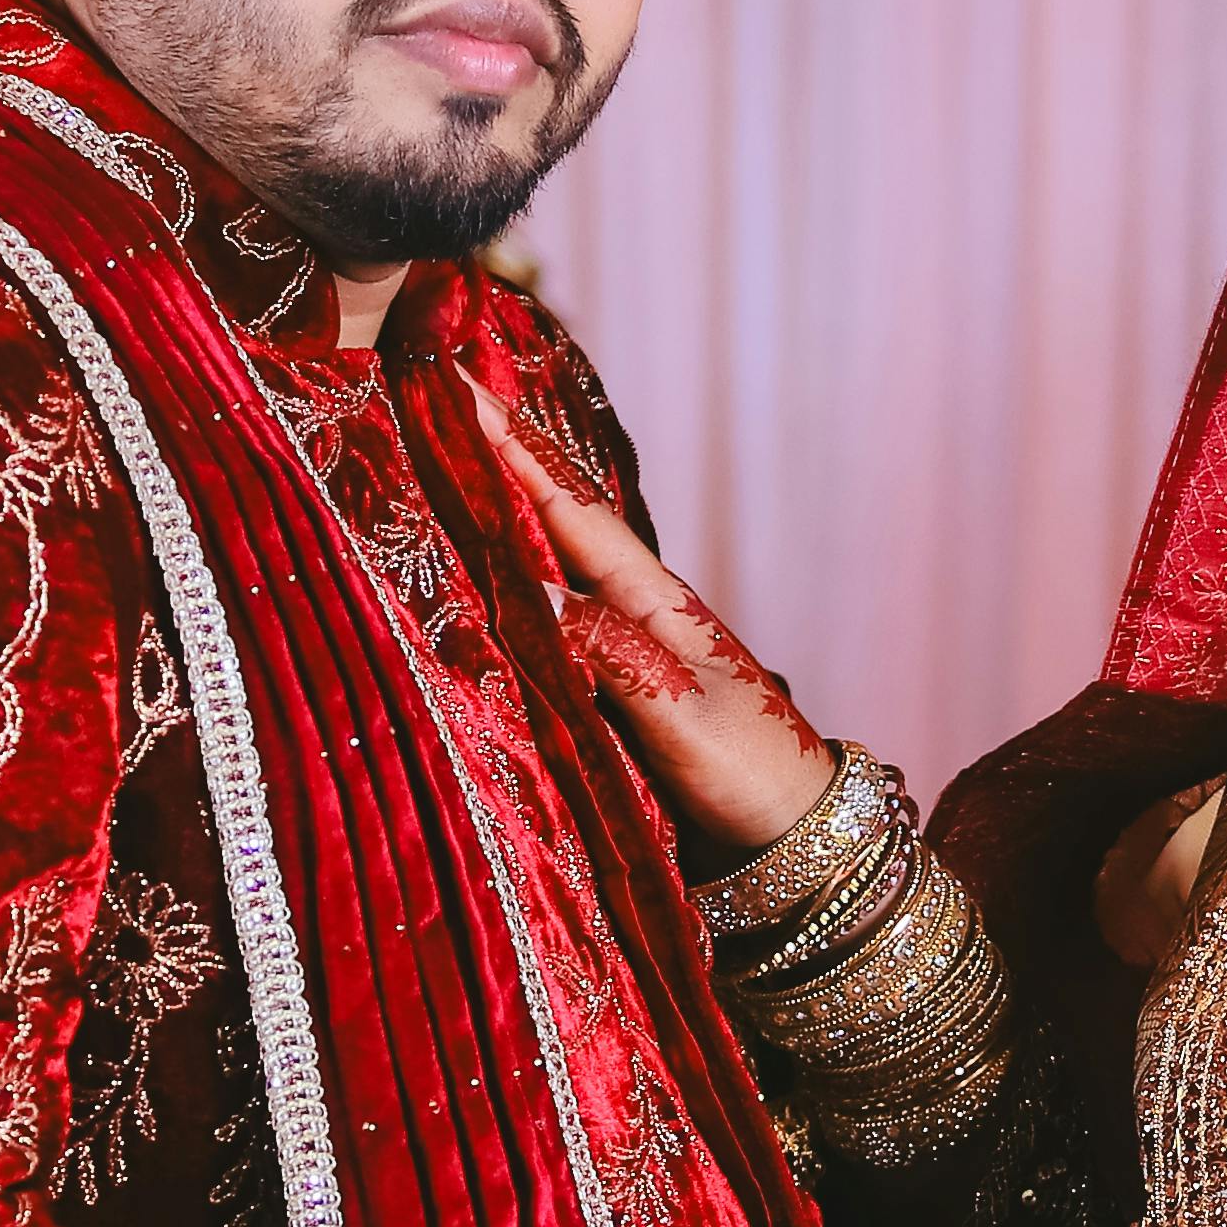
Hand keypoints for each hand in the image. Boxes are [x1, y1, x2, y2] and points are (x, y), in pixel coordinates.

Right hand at [468, 378, 833, 852]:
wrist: (795, 837)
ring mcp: (622, 652)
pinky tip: (476, 587)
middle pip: (550, 528)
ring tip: (433, 479)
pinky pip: (545, 629)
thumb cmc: (752, 773)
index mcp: (652, 602)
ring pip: (544, 574)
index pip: (569, 512)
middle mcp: (631, 614)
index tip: (461, 389)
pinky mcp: (613, 696)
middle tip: (431, 412)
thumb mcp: (681, 715)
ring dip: (494, 527)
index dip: (515, 451)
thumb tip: (535, 596)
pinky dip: (507, 596)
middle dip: (494, 471)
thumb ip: (612, 660)